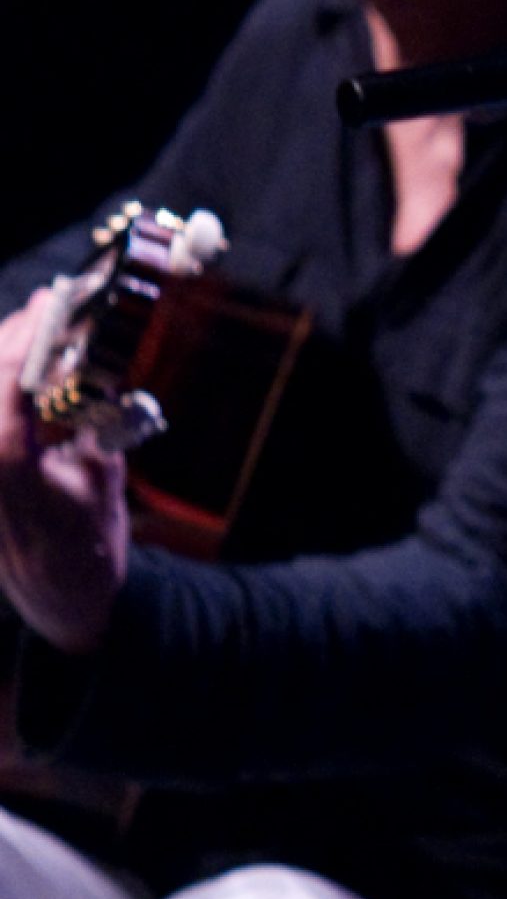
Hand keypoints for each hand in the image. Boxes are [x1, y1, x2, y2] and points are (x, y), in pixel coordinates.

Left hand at [0, 292, 127, 654]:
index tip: (56, 303)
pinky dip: (8, 388)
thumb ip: (98, 416)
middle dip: (16, 337)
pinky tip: (27, 375)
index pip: (8, 378)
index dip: (31, 334)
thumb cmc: (87, 541)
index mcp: (6, 460)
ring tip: (39, 332)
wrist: (60, 595)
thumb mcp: (104, 473)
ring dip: (8, 359)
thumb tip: (98, 361)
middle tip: (50, 306)